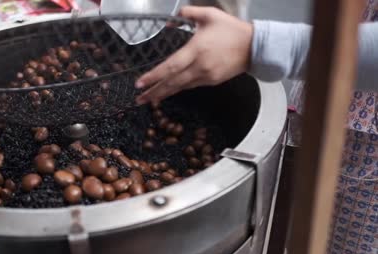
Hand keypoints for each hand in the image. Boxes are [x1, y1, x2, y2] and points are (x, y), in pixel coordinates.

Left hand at [135, 6, 253, 104]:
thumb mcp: (210, 14)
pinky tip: (168, 91)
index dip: (154, 76)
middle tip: (139, 99)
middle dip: (154, 92)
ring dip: (164, 94)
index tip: (140, 83)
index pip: (170, 66)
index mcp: (197, 49)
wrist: (255, 47)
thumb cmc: (232, 29)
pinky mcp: (212, 81)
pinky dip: (178, 89)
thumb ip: (188, 13)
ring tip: (149, 99)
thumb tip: (170, 20)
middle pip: (172, 82)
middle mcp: (200, 66)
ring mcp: (206, 76)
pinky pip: (190, 86)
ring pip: (180, 87)